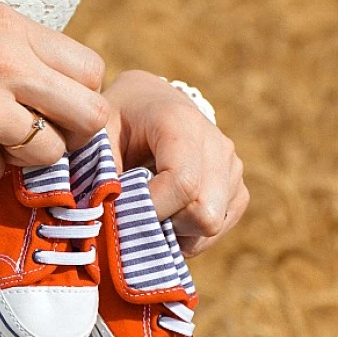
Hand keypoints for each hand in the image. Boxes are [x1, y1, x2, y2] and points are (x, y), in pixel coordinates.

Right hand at [0, 0, 107, 182]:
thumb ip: (11, 44)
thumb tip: (53, 77)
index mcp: (9, 27)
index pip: (91, 69)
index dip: (80, 96)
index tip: (58, 109)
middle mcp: (6, 63)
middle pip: (92, 115)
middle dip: (73, 135)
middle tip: (43, 138)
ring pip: (51, 154)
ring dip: (26, 159)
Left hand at [104, 70, 248, 256]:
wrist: (150, 103)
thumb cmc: (119, 121)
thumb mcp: (99, 136)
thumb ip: (100, 174)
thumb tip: (104, 221)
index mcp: (180, 124)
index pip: (183, 184)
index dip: (152, 210)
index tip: (123, 213)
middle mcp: (217, 144)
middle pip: (204, 213)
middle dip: (165, 224)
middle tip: (136, 212)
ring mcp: (232, 167)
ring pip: (211, 225)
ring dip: (176, 231)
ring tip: (152, 209)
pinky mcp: (238, 189)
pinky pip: (218, 228)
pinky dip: (190, 233)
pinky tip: (169, 214)